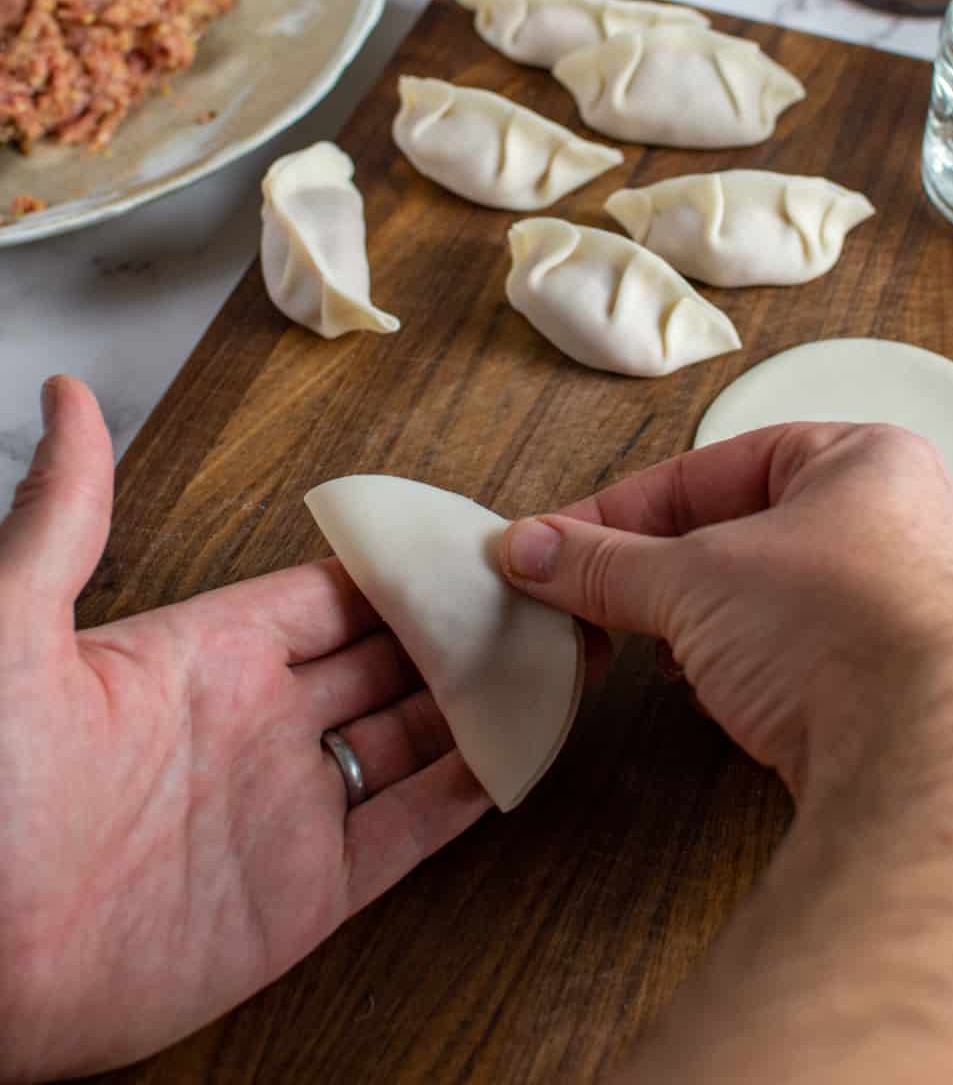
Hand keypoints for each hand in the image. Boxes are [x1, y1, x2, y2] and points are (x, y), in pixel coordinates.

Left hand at [0, 378, 488, 1082]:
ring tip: (559, 658)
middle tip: (545, 594)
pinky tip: (519, 753)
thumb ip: (64, 516)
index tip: (477, 537)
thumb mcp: (13, 628)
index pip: (333, 594)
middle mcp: (257, 723)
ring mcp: (286, 810)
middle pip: (390, 659)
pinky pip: (408, 833)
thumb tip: (69, 393)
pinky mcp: (301, 898)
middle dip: (463, 627)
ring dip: (482, 701)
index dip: (404, 567)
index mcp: (205, 653)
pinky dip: (468, 794)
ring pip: (415, 739)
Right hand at [500, 423, 952, 795]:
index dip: (620, 509)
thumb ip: (605, 563)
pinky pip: (790, 653)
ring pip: (759, 597)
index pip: (710, 468)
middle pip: (733, 532)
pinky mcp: (886, 679)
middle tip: (583, 594)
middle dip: (656, 571)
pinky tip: (704, 689)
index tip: (555, 543)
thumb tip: (530, 549)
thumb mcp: (694, 579)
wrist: (923, 757)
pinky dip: (736, 665)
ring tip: (643, 648)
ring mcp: (895, 604)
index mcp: (859, 460)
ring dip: (692, 624)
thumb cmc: (837, 629)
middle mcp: (890, 522)